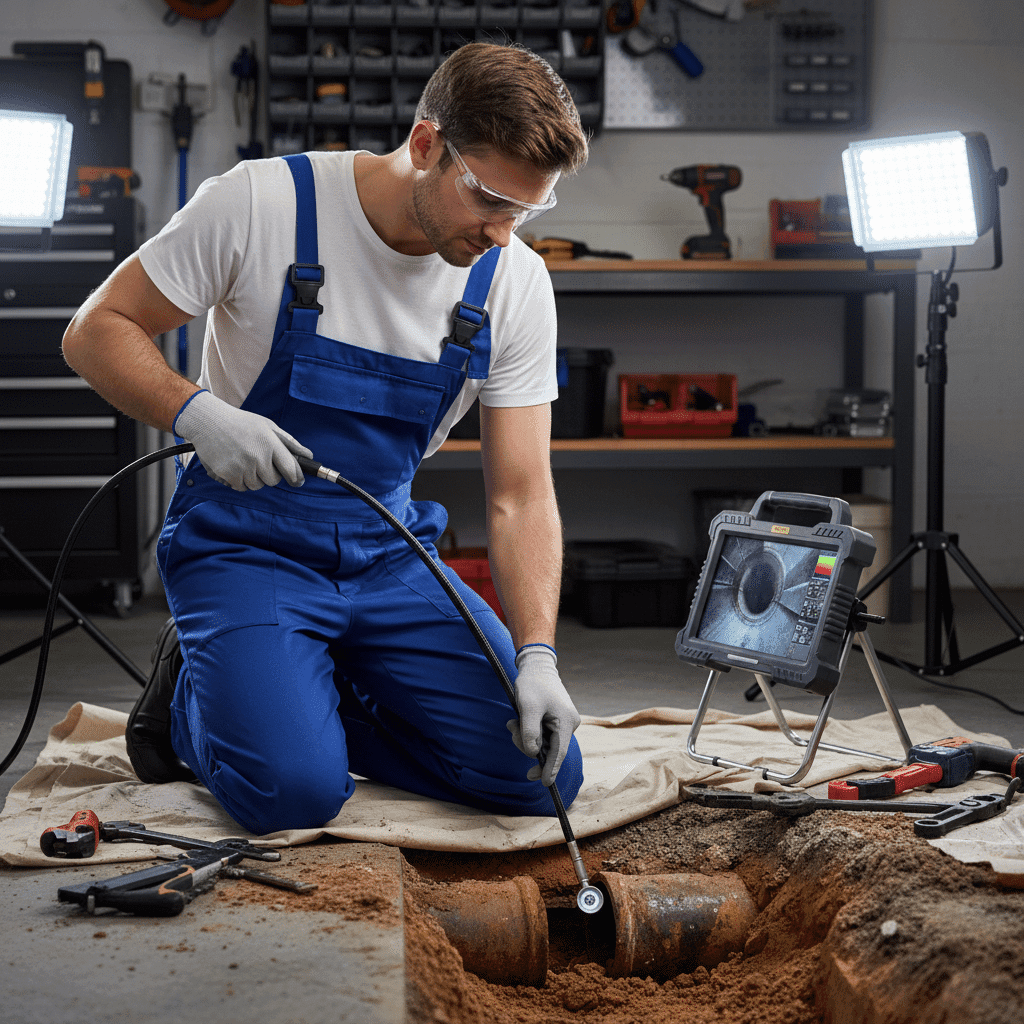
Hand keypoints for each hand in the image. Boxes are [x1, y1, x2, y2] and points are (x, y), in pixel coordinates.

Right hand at [174, 390, 311, 491]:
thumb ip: (289, 442)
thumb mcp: (267, 426)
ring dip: (254, 478)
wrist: (208, 421)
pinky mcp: (228, 474)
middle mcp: (257, 456)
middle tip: (260, 462)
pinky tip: (235, 466)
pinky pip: (241, 487)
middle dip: (270, 475)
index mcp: (270, 443)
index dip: (296, 478)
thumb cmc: (241, 423)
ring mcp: (242, 466)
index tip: (298, 481)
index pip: (290, 468)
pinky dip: (240, 481)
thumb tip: (308, 456)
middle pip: (274, 481)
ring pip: (257, 486)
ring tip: (245, 461)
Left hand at [506, 646, 580, 787]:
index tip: (544, 784)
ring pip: (543, 742)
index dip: (550, 769)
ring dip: (525, 737)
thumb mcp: (528, 707)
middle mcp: (569, 725)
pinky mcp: (555, 720)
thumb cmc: (533, 684)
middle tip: (512, 730)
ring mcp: (563, 723)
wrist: (537, 666)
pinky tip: (517, 721)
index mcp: (566, 722)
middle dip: (528, 746)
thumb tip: (533, 753)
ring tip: (513, 722)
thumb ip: (530, 732)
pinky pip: (542, 734)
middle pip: (549, 748)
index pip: (559, 753)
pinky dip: (528, 731)